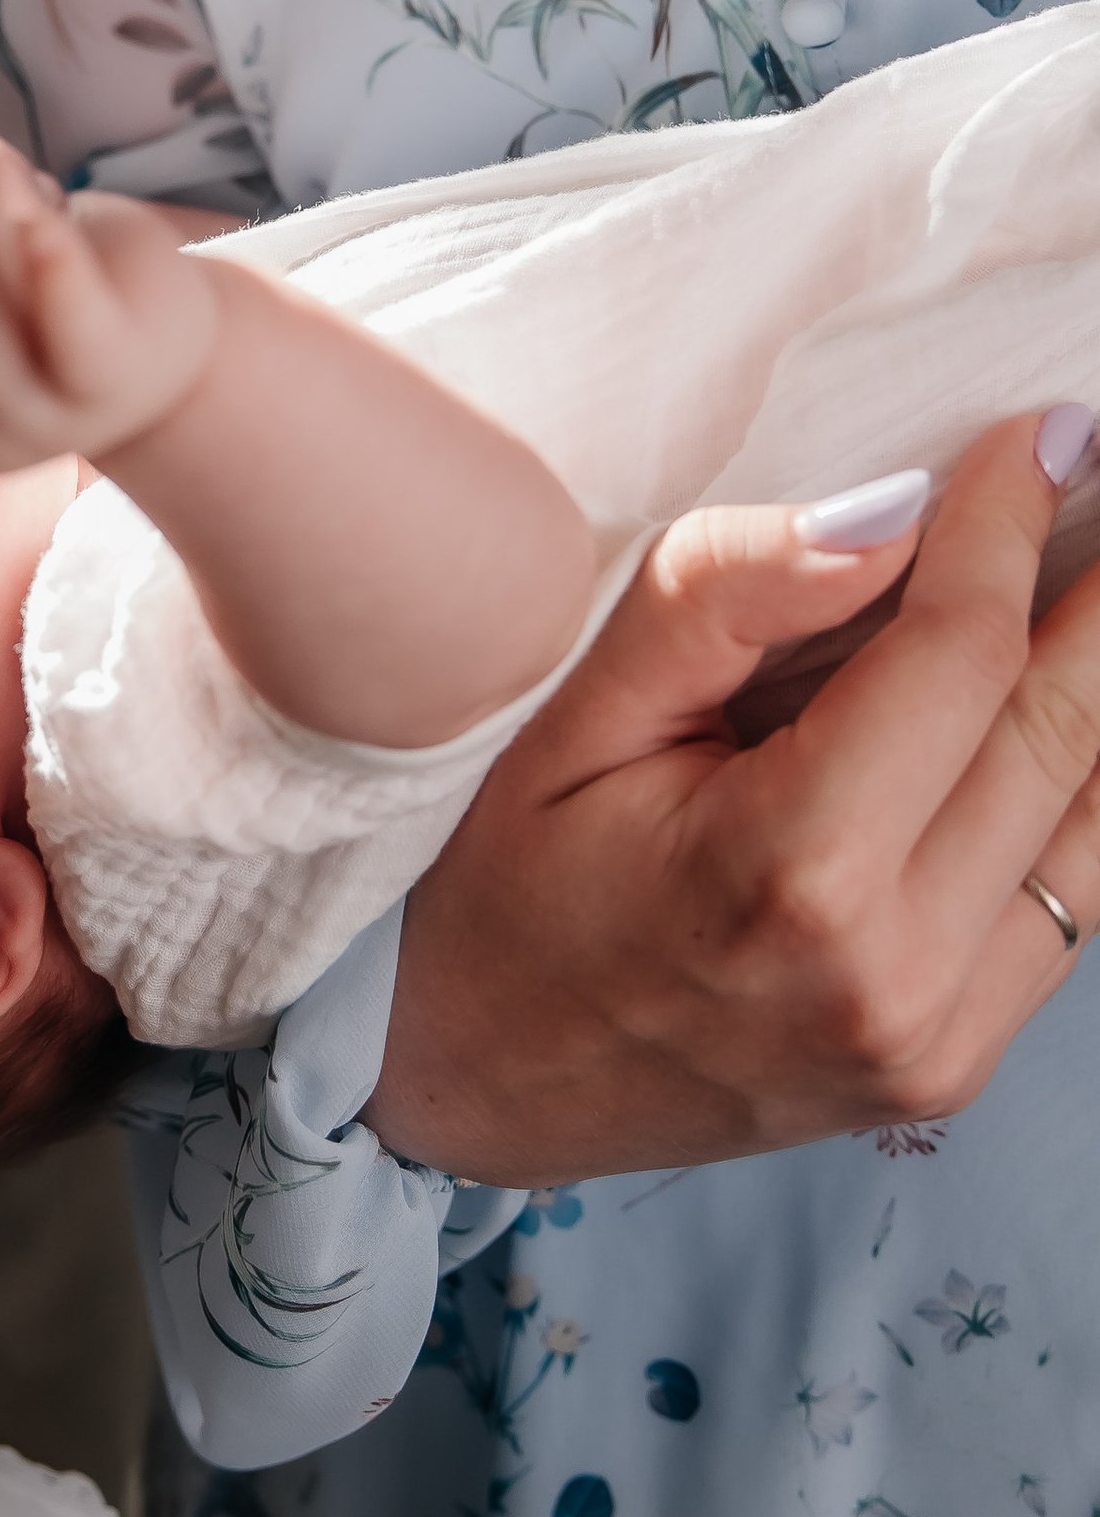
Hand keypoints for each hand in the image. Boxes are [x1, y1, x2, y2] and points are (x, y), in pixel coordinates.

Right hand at [376, 414, 1099, 1183]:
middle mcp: (889, 974)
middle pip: (1059, 736)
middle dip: (1098, 599)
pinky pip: (1075, 908)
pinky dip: (1083, 794)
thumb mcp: (575, 718)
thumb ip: (725, 599)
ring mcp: (934, 1039)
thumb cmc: (507, 887)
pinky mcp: (951, 1070)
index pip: (960, 662)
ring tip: (1098, 587)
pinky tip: (1065, 711)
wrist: (478, 1079)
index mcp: (788, 874)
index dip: (1009, 531)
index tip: (1044, 438)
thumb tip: (892, 511)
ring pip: (1099, 827)